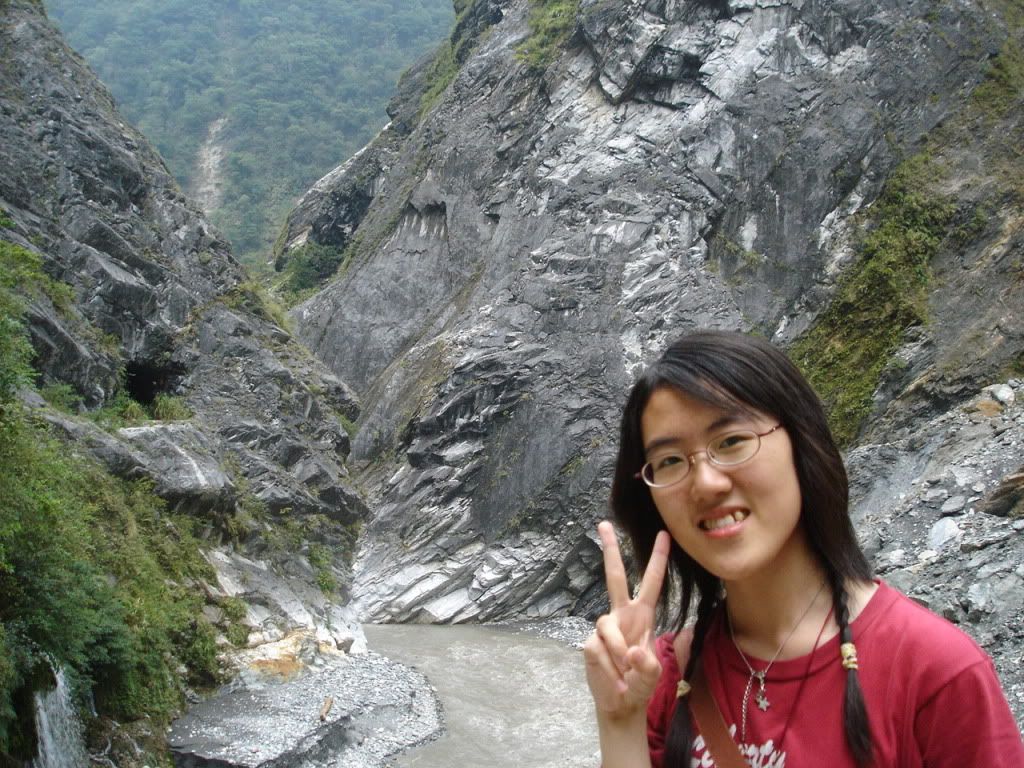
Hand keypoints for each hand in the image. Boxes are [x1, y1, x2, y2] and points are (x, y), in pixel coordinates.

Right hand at [583, 521, 669, 719]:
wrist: (620, 703)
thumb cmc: (641, 684)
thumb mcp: (655, 676)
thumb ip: (649, 665)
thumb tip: (633, 650)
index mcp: (643, 616)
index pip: (651, 583)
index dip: (658, 560)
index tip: (664, 535)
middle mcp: (622, 615)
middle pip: (615, 577)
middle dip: (610, 550)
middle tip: (604, 524)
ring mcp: (604, 628)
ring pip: (608, 628)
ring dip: (619, 654)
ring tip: (625, 674)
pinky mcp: (590, 643)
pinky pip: (599, 649)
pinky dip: (609, 666)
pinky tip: (613, 677)